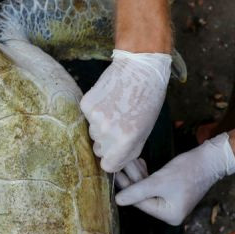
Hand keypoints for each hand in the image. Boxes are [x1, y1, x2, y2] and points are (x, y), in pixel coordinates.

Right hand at [80, 50, 172, 172]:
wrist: (140, 68)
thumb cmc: (148, 100)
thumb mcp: (145, 131)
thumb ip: (129, 150)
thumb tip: (114, 162)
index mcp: (125, 140)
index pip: (108, 166)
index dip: (113, 159)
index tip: (117, 151)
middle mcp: (107, 131)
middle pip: (99, 149)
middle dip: (108, 142)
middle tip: (120, 124)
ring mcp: (94, 117)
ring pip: (92, 133)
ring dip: (101, 126)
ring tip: (115, 109)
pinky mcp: (86, 104)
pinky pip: (87, 117)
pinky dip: (95, 112)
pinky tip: (107, 100)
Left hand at [115, 133, 234, 224]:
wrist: (211, 159)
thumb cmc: (187, 171)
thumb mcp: (159, 181)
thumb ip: (137, 191)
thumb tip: (117, 201)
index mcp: (169, 216)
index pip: (142, 204)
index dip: (127, 189)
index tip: (115, 176)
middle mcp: (170, 213)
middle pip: (144, 196)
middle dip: (132, 180)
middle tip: (119, 166)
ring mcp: (172, 202)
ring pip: (148, 189)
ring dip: (138, 175)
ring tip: (128, 161)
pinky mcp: (173, 191)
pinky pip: (156, 185)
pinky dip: (147, 175)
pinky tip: (139, 163)